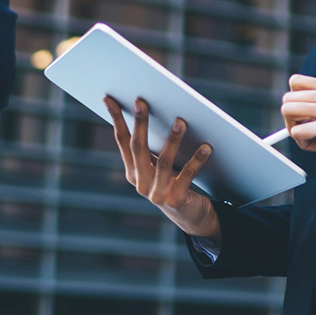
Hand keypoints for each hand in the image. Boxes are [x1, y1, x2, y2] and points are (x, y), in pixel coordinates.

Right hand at [106, 96, 219, 238]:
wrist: (189, 215)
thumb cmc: (174, 181)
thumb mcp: (158, 165)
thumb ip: (152, 147)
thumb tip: (154, 110)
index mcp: (132, 171)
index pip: (122, 140)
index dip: (115, 119)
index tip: (109, 99)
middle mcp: (140, 183)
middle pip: (138, 148)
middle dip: (140, 123)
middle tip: (142, 102)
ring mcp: (156, 193)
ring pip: (163, 162)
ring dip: (172, 140)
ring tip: (180, 121)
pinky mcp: (175, 200)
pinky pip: (187, 175)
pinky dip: (197, 160)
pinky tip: (206, 146)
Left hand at [281, 75, 315, 183]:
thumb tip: (293, 105)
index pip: (296, 81)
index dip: (294, 100)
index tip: (303, 114)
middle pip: (287, 97)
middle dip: (291, 117)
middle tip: (306, 129)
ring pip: (287, 110)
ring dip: (294, 129)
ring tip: (311, 137)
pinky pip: (295, 132)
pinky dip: (303, 143)